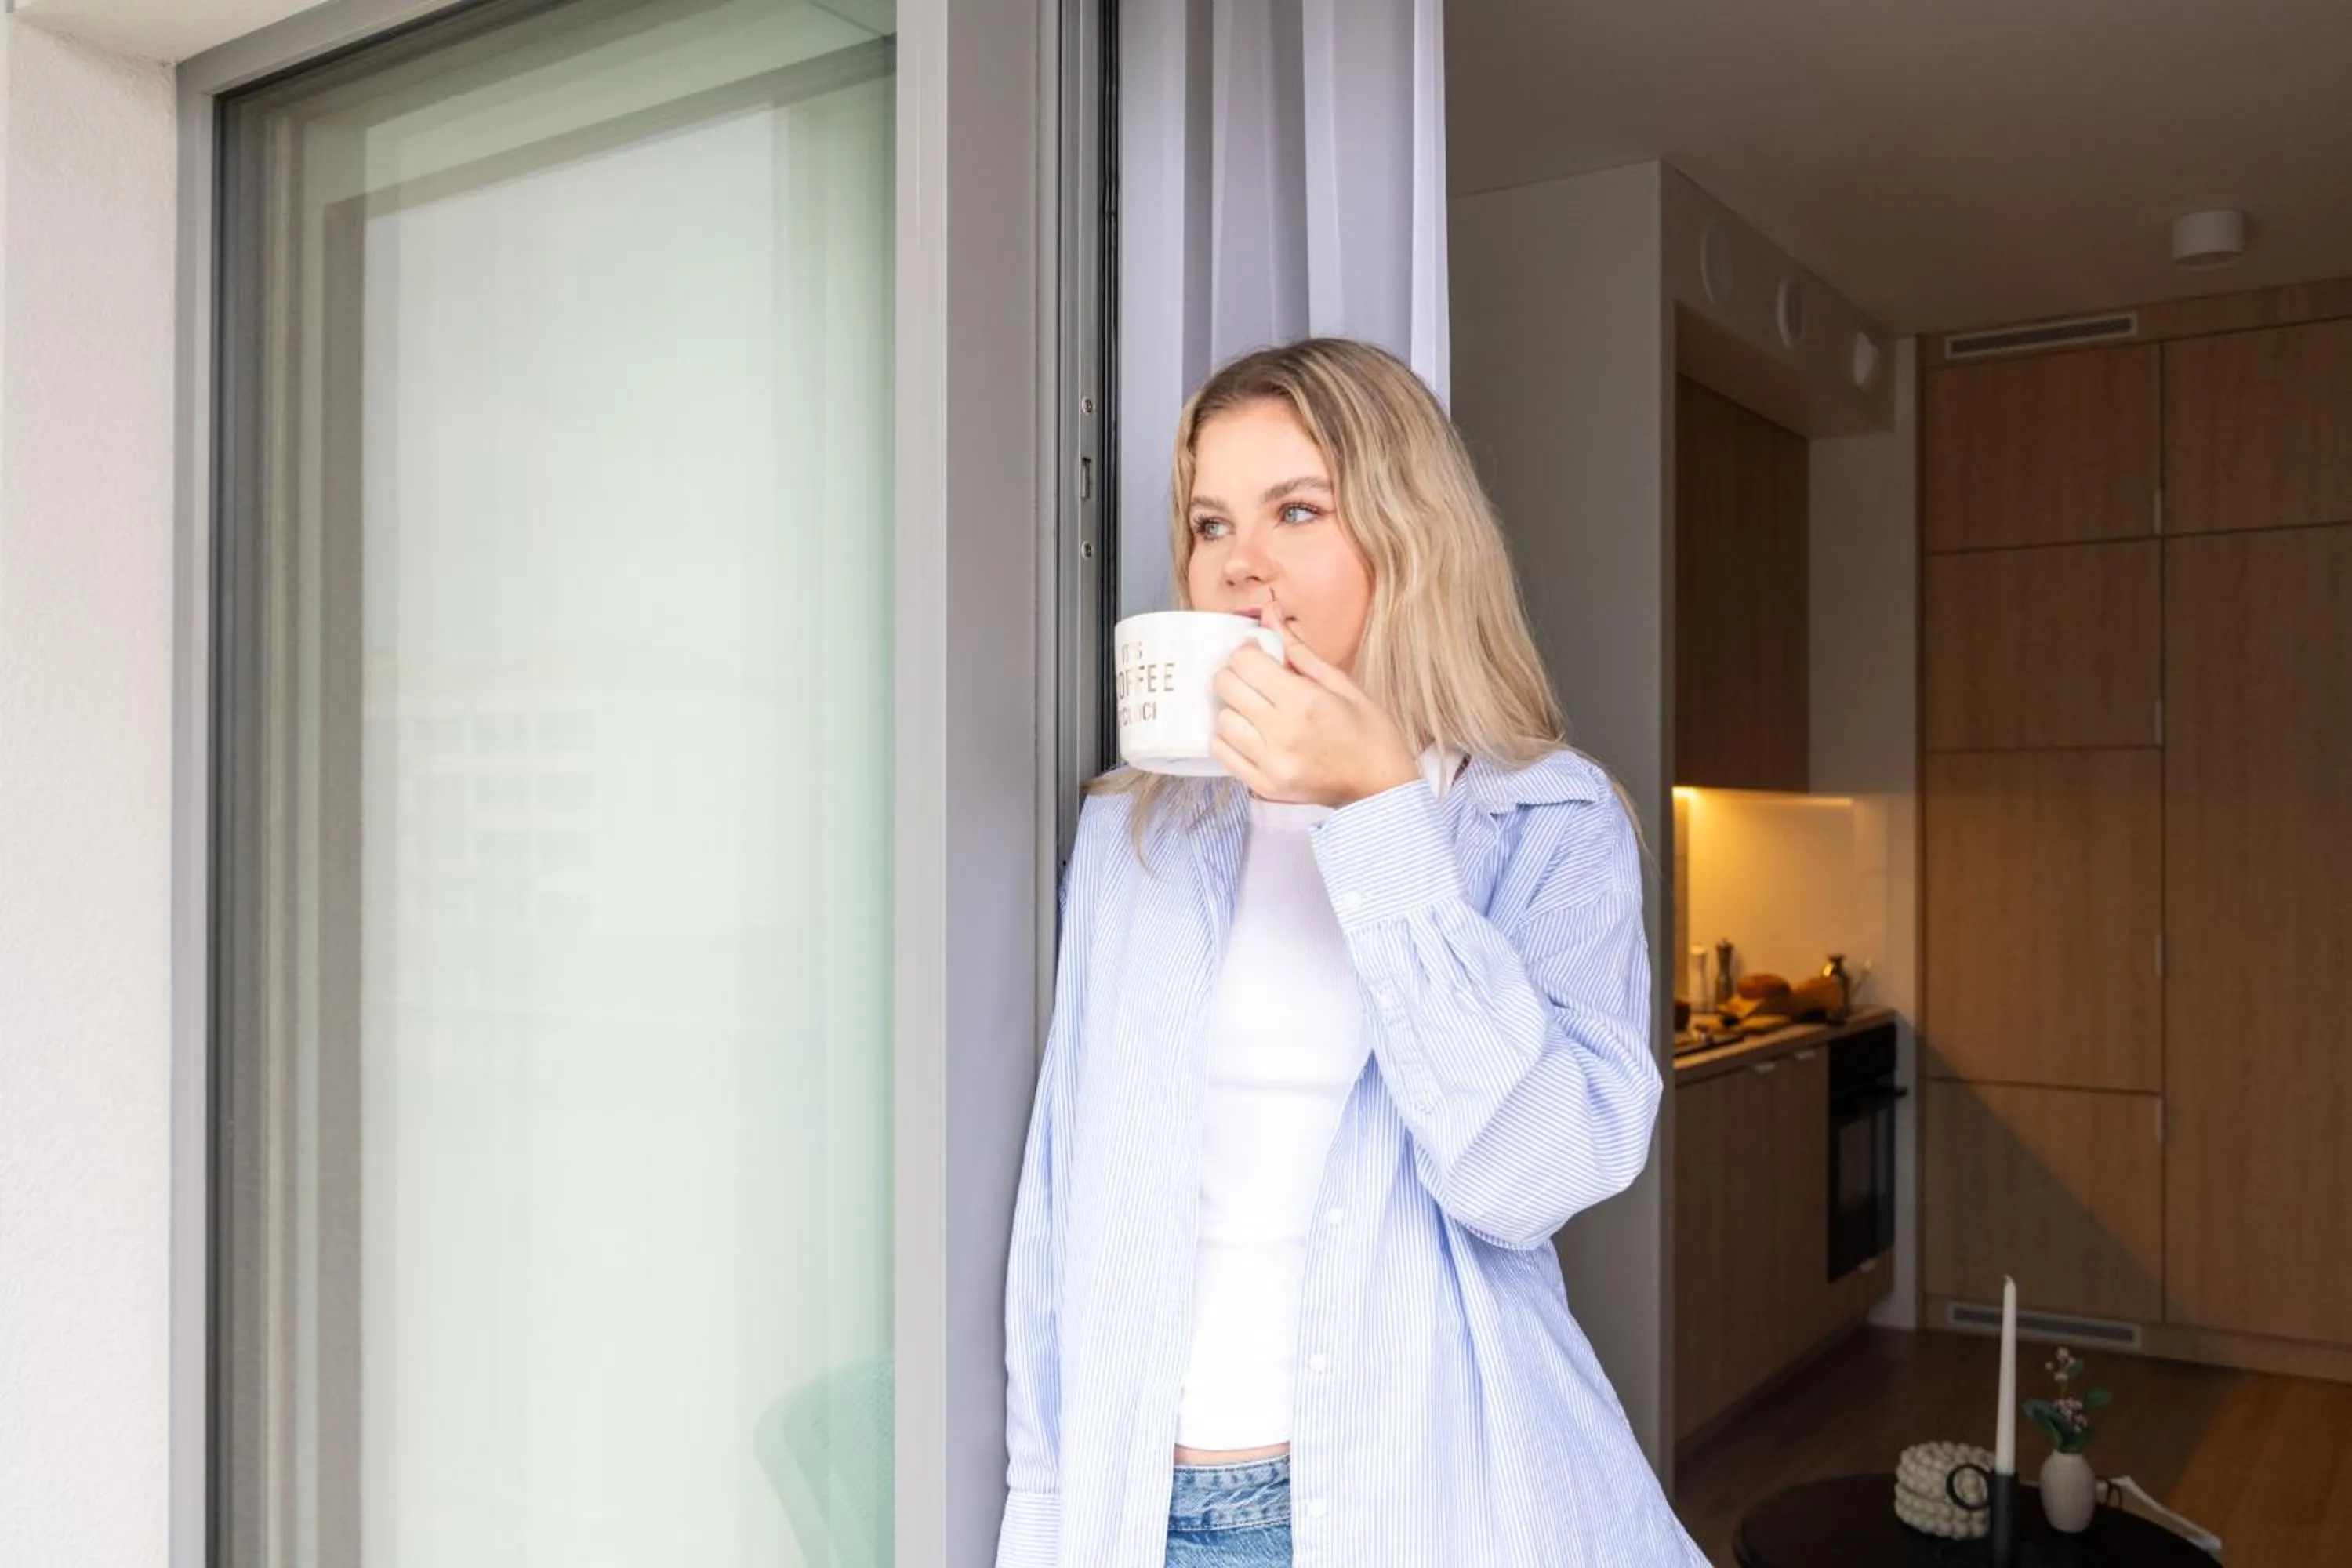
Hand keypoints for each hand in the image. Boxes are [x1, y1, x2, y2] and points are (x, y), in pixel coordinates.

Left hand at [1210, 611, 1421, 806]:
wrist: (1381, 786)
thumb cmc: (1369, 732)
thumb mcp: (1342, 684)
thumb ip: (1299, 651)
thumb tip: (1269, 614)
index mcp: (1303, 701)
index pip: (1245, 662)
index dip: (1247, 652)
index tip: (1259, 655)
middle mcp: (1281, 732)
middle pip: (1226, 687)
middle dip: (1235, 675)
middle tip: (1254, 680)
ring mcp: (1270, 763)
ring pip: (1221, 721)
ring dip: (1233, 709)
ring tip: (1255, 710)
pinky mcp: (1264, 786)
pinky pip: (1223, 754)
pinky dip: (1230, 739)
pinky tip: (1250, 735)